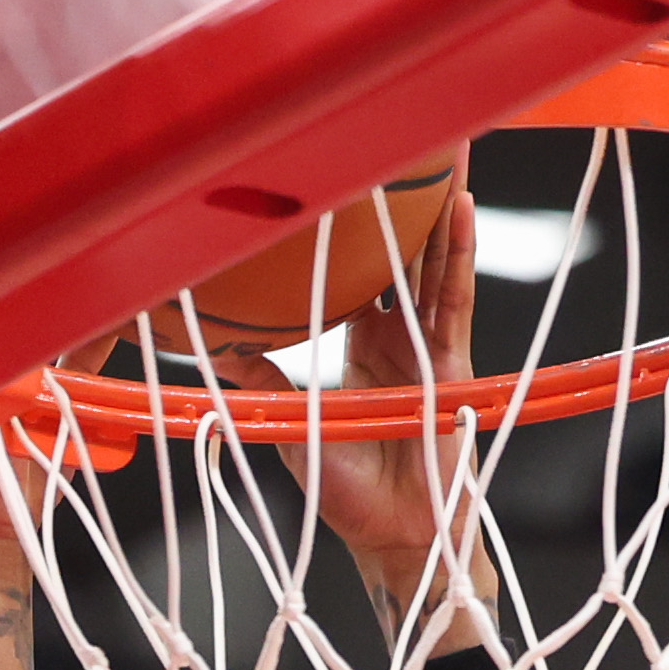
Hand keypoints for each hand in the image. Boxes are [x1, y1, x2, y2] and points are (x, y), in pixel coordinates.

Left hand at [299, 173, 479, 633]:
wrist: (394, 537)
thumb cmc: (346, 490)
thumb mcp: (290, 422)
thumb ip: (260, 378)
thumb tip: (210, 343)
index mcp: (360, 342)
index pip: (356, 269)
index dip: (350, 225)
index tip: (336, 171)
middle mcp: (397, 335)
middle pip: (403, 251)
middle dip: (404, 197)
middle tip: (398, 133)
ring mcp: (428, 346)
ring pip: (433, 261)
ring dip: (440, 204)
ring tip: (445, 145)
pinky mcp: (451, 364)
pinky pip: (454, 300)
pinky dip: (457, 253)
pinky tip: (458, 206)